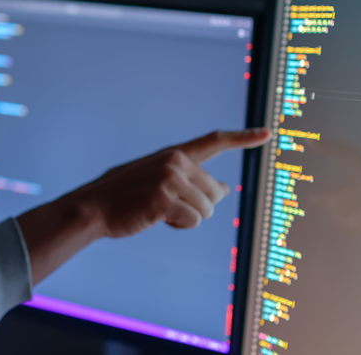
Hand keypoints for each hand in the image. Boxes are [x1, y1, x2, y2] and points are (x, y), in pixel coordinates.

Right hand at [17, 128, 270, 284]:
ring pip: (206, 210)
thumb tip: (226, 189)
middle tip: (166, 206)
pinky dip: (177, 226)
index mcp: (173, 154)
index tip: (267, 133)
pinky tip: (155, 218)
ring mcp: (169, 178)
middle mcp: (175, 161)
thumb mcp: (160, 182)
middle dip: (197, 207)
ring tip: (157, 211)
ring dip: (186, 218)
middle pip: (214, 193)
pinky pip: (191, 221)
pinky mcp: (164, 198)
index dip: (243, 138)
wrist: (93, 208)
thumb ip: (191, 181)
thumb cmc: (126, 198)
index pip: (213, 141)